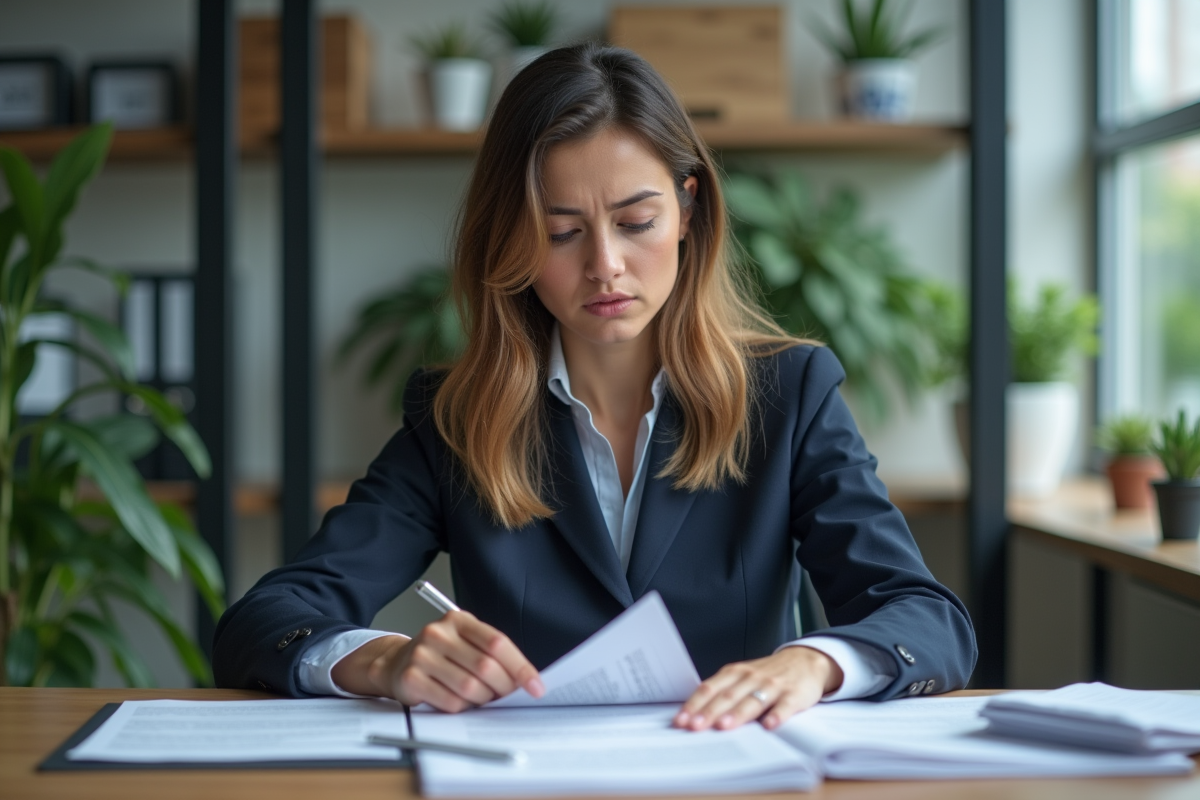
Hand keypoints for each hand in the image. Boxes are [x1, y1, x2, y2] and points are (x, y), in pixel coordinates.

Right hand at [331, 611, 544, 711]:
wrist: (395, 663)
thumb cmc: (440, 655)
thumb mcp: (465, 643)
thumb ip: (491, 655)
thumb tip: (525, 680)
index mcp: (458, 620)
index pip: (497, 643)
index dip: (521, 667)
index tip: (536, 686)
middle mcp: (438, 633)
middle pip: (485, 666)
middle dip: (503, 688)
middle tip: (506, 696)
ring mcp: (422, 654)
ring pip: (469, 687)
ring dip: (482, 700)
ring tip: (481, 698)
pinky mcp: (411, 677)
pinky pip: (450, 701)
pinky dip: (462, 707)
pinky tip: (459, 701)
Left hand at [673, 646, 842, 731]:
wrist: (805, 661)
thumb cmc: (768, 674)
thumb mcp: (743, 677)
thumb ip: (723, 692)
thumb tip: (695, 715)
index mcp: (735, 673)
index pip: (710, 688)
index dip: (694, 704)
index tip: (681, 720)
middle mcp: (751, 677)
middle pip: (727, 696)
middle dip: (709, 712)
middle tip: (694, 727)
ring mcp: (773, 685)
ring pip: (752, 700)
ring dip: (737, 714)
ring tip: (723, 726)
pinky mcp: (794, 695)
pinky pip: (784, 706)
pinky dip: (777, 715)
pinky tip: (769, 725)